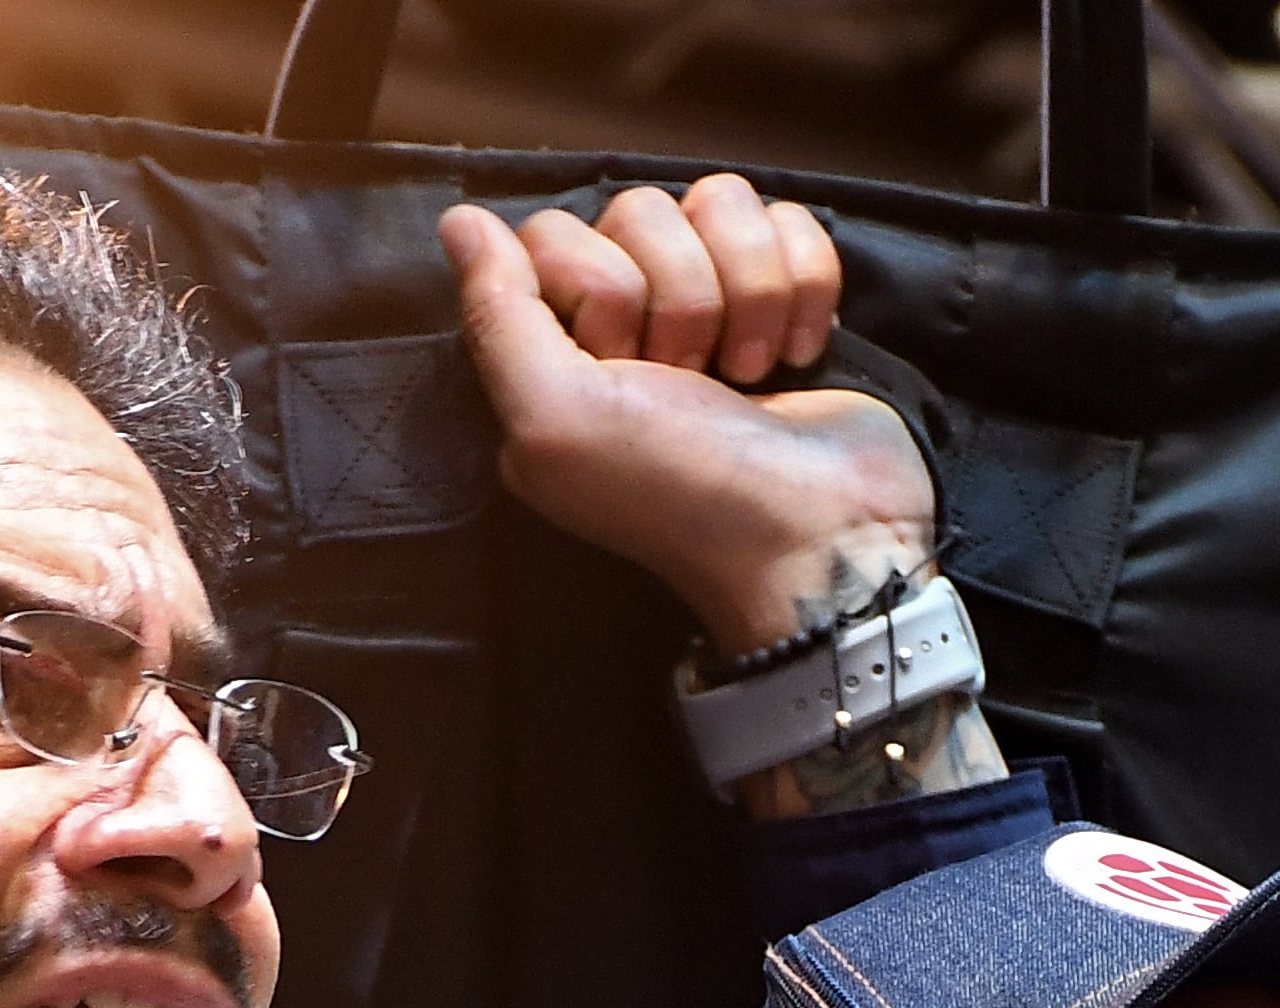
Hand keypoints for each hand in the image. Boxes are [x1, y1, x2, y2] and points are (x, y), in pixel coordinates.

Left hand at [441, 180, 929, 652]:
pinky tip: (798, 353)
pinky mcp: (786, 299)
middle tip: (693, 376)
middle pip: (640, 211)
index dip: (598, 283)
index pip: (554, 235)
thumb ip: (498, 315)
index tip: (622, 362)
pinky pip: (786, 221)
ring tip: (752, 372)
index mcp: (556, 355)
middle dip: (681, 292)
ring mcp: (713, 307)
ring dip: (748, 288)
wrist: (819, 533)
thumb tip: (460, 220)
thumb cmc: (680, 490)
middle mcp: (629, 325)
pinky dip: (804, 284)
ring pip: (720, 203)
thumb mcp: (555, 418)